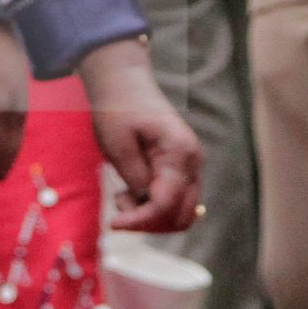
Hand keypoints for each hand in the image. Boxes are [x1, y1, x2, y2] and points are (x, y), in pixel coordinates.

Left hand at [77, 38, 202, 233]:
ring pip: (181, 213)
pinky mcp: (183, 170)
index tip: (114, 224)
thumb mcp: (118, 145)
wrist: (125, 84)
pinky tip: (132, 192)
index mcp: (179, 152)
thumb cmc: (118, 110)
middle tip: (120, 207)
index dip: (140, 220)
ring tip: (124, 195)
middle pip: (182, 216)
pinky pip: (176, 202)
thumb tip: (147, 207)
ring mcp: (192, 167)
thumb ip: (135, 178)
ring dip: (152, 216)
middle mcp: (193, 162)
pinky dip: (155, 207)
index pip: (166, 205)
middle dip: (149, 223)